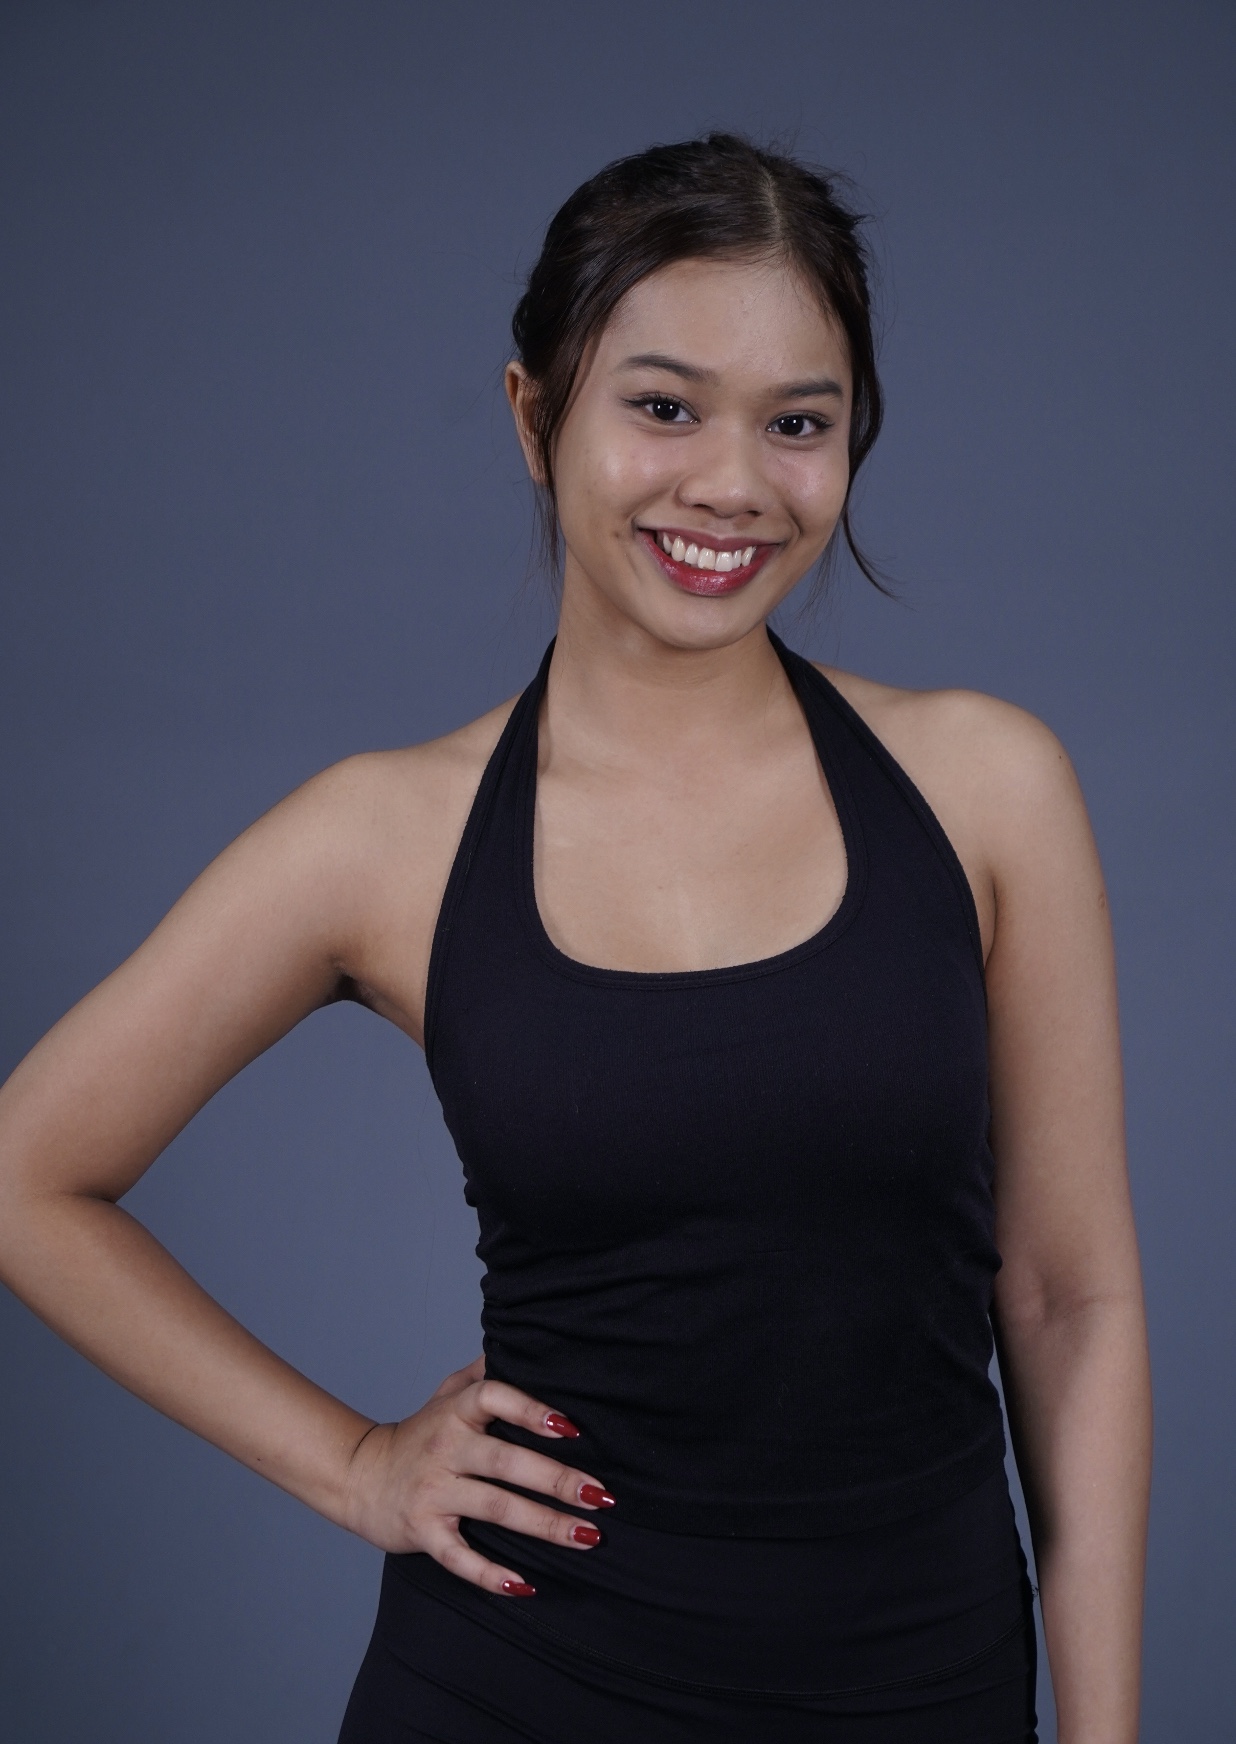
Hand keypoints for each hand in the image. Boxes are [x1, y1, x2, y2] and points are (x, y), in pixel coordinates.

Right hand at [341, 1356, 614, 1594]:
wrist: (358, 1475)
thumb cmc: (419, 1434)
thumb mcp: (446, 1394)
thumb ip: (484, 1373)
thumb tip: (525, 1341)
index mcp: (455, 1412)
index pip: (494, 1399)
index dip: (530, 1410)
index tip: (569, 1428)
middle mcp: (446, 1449)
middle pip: (506, 1462)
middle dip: (558, 1480)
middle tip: (602, 1496)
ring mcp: (434, 1492)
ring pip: (496, 1509)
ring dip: (545, 1525)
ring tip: (587, 1536)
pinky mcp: (423, 1532)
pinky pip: (460, 1557)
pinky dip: (491, 1575)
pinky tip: (526, 1585)